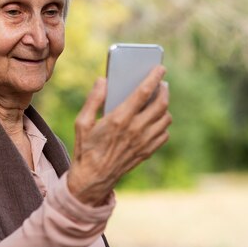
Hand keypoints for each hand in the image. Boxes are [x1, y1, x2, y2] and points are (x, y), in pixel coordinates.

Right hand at [68, 66, 171, 205]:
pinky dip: (163, 124)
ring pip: (165, 119)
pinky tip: (155, 120)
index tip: (160, 68)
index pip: (143, 92)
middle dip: (164, 90)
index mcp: (119, 119)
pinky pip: (164, 134)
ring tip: (159, 100)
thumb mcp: (82, 122)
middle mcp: (135, 130)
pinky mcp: (147, 152)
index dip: (154, 77)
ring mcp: (144, 142)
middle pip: (160, 104)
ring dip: (165, 107)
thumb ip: (93, 99)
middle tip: (162, 84)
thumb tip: (104, 80)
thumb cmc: (86, 147)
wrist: (93, 178)